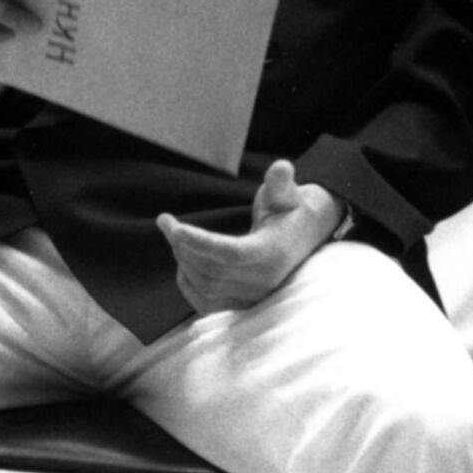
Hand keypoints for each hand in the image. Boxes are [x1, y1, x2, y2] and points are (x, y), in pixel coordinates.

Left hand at [157, 160, 343, 314]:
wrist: (306, 235)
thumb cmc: (290, 208)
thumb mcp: (286, 192)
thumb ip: (280, 182)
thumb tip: (282, 167)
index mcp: (274, 252)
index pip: (230, 253)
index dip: (198, 241)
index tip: (173, 226)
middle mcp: (265, 281)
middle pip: (211, 270)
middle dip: (182, 246)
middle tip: (166, 223)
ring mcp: (255, 298)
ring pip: (205, 286)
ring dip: (183, 261)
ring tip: (175, 236)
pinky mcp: (244, 305)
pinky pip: (207, 304)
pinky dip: (188, 284)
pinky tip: (182, 261)